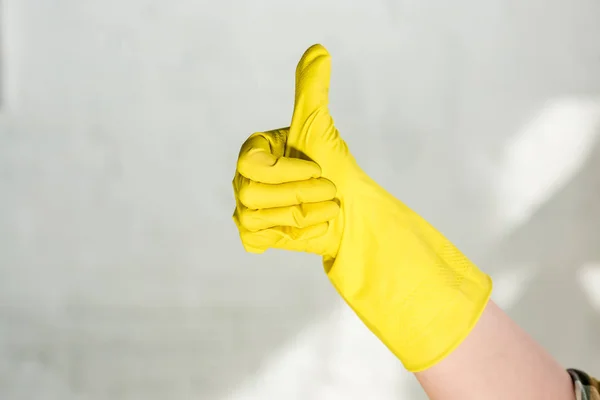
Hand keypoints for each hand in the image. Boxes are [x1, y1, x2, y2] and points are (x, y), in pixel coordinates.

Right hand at [232, 44, 356, 257]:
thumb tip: (319, 49)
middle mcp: (243, 178)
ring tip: (325, 207)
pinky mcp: (254, 235)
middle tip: (329, 190)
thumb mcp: (320, 128)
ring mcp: (246, 208)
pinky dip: (293, 233)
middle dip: (299, 193)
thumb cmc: (334, 167)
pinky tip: (310, 224)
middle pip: (251, 193)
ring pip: (256, 218)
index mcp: (254, 151)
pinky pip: (259, 239)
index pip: (250, 163)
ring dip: (302, 213)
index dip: (284, 171)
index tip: (317, 169)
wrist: (350, 211)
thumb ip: (312, 91)